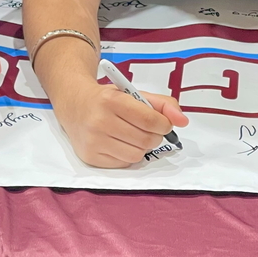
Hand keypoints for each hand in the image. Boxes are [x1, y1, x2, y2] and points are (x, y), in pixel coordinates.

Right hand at [52, 79, 188, 167]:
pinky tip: (120, 143)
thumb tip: (183, 121)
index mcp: (111, 100)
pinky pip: (124, 164)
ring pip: (136, 155)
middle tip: (148, 129)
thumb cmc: (107, 99)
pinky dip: (128, 155)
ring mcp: (93, 141)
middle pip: (145, 140)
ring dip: (142, 147)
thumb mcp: (132, 93)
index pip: (149, 120)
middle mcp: (99, 121)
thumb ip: (162, 104)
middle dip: (154, 136)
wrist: (74, 105)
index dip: (163, 124)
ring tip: (134, 136)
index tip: (163, 123)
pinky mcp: (90, 157)